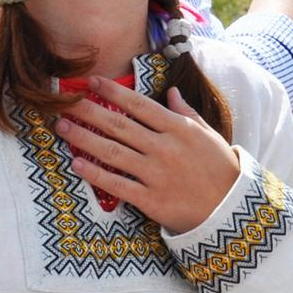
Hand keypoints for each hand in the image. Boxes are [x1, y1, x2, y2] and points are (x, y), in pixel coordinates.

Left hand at [54, 82, 242, 235]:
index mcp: (180, 129)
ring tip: (62, 127)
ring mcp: (156, 174)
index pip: (139, 105)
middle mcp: (164, 148)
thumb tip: (172, 92)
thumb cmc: (221, 170)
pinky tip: (76, 164)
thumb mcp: (209, 136)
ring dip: (83, 138)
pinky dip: (95, 174)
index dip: (113, 92)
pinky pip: (116, 184)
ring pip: (112, 152)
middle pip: (119, 125)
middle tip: (64, 101)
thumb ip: (188, 113)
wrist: (231, 210)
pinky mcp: (150, 199)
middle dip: (88, 111)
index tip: (91, 82)